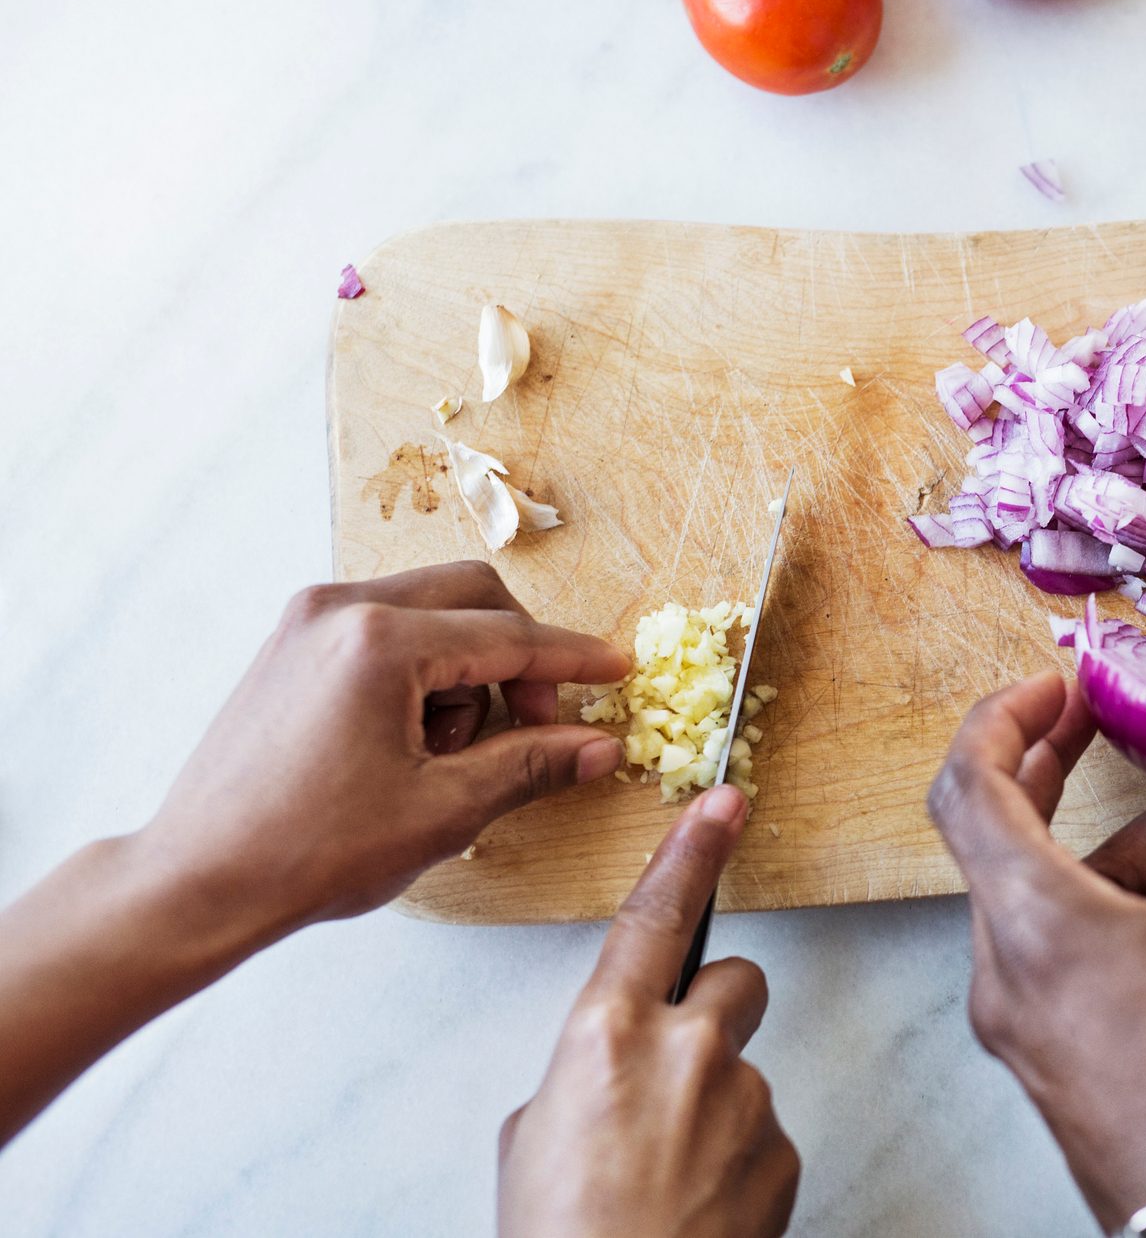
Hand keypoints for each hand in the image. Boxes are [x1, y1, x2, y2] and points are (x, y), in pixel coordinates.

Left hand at [136, 561, 631, 939]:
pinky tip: (416, 738)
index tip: (616, 672)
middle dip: (520, 656)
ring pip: (431, 609)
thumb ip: (531, 765)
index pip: (509, 637)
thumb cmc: (310, 851)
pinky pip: (386, 627)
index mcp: (382, 642)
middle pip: (473, 596)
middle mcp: (341, 609)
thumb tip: (599, 746)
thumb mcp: (442, 811)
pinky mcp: (291, 643)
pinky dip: (422, 668)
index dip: (572, 661)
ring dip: (468, 665)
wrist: (199, 879)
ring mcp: (308, 621)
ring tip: (454, 751)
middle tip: (540, 725)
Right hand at [499, 786, 798, 1237]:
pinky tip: (697, 1206)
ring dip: (715, 1110)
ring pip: (743, 1073)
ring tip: (667, 1179)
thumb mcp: (531, 1141)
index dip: (690, 852)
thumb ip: (577, 1078)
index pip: (655, 916)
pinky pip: (762, 1136)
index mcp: (606, 1035)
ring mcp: (744, 1100)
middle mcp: (685, 1051)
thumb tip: (604, 1080)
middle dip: (715, 1013)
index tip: (722, 804)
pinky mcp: (782, 1152)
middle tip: (679, 1074)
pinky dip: (736, 1165)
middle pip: (737, 981)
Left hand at [927, 673, 1145, 1231]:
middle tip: (1108, 724)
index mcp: (1042, 931)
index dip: (1003, 717)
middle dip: (1060, 771)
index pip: (969, 788)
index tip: (1058, 686)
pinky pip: (1075, 963)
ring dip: (1124, 853)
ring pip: (1051, 905)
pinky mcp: (1065, 1070)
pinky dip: (1132, 918)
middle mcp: (1013, 980)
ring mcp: (1033, 1033)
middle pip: (1002, 839)